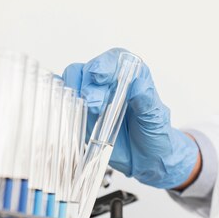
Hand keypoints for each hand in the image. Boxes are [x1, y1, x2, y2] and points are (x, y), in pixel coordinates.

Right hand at [63, 48, 198, 188]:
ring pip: (74, 80)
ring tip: (91, 112)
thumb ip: (147, 101)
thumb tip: (138, 84)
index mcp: (132, 76)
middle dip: (89, 85)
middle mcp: (111, 81)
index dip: (104, 64)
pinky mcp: (82, 110)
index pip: (115, 59)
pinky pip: (65, 98)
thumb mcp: (156, 119)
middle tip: (95, 105)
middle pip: (89, 69)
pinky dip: (62, 101)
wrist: (147, 158)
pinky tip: (72, 112)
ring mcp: (94, 95)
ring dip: (76, 93)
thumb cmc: (155, 134)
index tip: (99, 76)